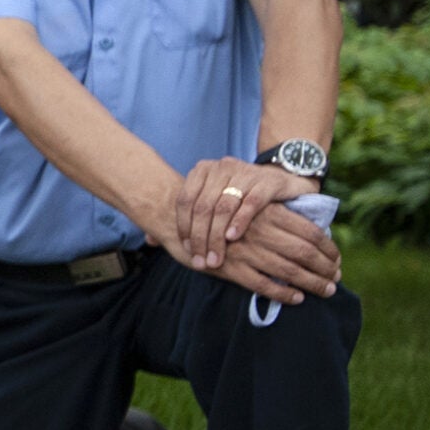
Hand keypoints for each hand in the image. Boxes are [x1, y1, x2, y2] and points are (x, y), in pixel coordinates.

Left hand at [174, 159, 313, 271]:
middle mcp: (221, 167)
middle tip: (201, 262)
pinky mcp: (267, 182)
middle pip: (203, 206)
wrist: (279, 180)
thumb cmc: (239, 196)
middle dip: (200, 238)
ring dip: (217, 237)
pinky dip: (240, 222)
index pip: (185, 199)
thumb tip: (150, 242)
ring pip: (224, 207)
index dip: (183, 227)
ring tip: (215, 258)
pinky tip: (233, 238)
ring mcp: (245, 172)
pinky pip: (250, 203)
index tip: (185, 250)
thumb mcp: (211, 201)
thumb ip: (184, 218)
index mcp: (203, 170)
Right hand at [209, 201, 340, 306]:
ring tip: (325, 291)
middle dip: (325, 269)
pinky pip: (263, 285)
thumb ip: (278, 216)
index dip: (329, 249)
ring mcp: (245, 250)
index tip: (337, 260)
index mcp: (269, 212)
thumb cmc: (221, 214)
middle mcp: (260, 231)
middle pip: (304, 253)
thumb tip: (313, 232)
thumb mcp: (252, 206)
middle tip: (336, 279)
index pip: (310, 232)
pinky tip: (297, 298)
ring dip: (312, 283)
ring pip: (288, 270)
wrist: (178, 218)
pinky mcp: (229, 268)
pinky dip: (283, 294)